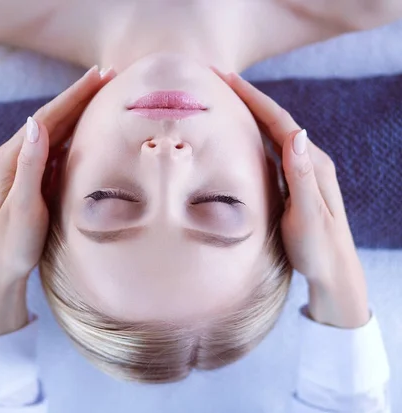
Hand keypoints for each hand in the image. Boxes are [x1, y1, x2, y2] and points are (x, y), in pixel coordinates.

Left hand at [0, 66, 115, 337]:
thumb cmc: (11, 243)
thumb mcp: (22, 207)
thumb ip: (29, 166)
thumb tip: (34, 122)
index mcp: (10, 158)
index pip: (46, 118)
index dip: (73, 95)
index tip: (98, 75)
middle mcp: (15, 157)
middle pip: (52, 118)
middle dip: (80, 96)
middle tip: (109, 74)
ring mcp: (25, 167)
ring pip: (56, 131)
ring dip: (79, 111)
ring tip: (104, 93)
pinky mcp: (34, 179)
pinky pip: (57, 149)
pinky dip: (76, 133)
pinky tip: (89, 127)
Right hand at [215, 69, 369, 328]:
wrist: (334, 272)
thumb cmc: (319, 248)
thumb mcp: (308, 215)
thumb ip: (302, 176)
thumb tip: (297, 133)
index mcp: (312, 163)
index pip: (280, 121)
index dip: (253, 97)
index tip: (227, 78)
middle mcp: (309, 161)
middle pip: (275, 120)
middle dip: (248, 97)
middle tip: (219, 79)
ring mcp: (301, 171)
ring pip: (272, 133)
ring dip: (250, 112)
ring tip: (225, 98)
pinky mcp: (293, 183)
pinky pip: (270, 149)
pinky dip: (253, 134)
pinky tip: (240, 134)